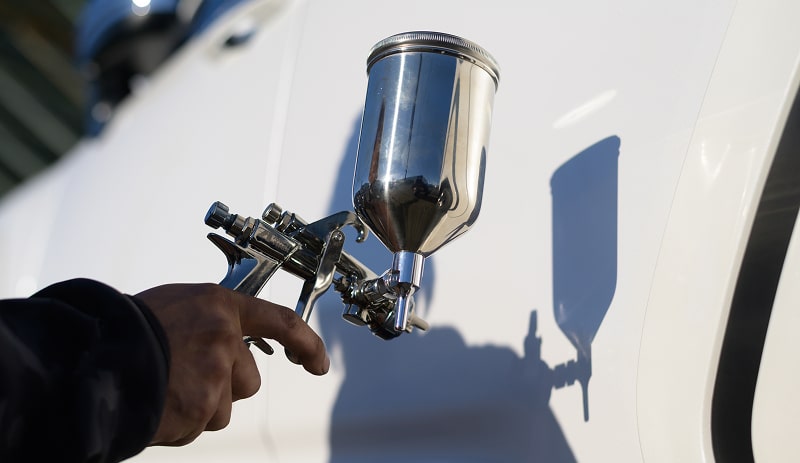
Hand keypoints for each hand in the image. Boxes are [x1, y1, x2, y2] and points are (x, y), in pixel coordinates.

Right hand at [135, 283, 328, 445]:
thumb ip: (207, 323)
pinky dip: (178, 422)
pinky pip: (198, 425)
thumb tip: (221, 342)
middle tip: (184, 375)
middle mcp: (225, 339)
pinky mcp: (202, 408)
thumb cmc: (125, 330)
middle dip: (223, 386)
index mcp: (219, 306)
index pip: (281, 322)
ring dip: (199, 405)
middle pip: (247, 379)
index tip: (317, 362)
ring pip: (223, 407)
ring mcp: (216, 376)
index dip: (305, 343)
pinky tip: (156, 402)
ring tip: (163, 386)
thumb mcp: (174, 307)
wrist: (91, 357)